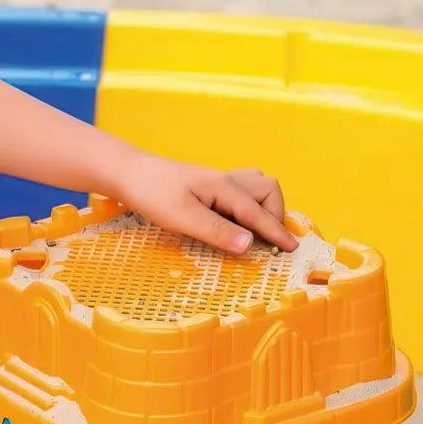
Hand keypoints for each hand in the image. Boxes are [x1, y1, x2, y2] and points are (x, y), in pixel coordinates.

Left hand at [116, 155, 294, 253]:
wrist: (130, 174)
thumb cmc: (153, 193)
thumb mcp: (183, 217)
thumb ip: (217, 231)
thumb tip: (250, 244)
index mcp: (225, 188)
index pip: (259, 213)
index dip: (277, 232)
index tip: (292, 249)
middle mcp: (228, 181)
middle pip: (268, 190)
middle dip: (274, 214)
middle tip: (264, 241)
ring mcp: (219, 181)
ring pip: (257, 187)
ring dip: (263, 207)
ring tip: (252, 231)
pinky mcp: (210, 186)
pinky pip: (242, 191)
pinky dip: (248, 205)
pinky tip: (233, 221)